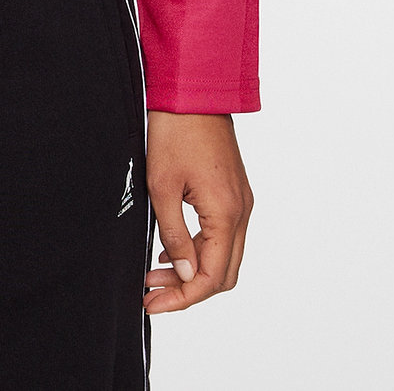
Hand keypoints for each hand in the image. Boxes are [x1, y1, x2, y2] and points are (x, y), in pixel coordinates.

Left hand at [142, 110, 252, 313]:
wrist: (192, 89)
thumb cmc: (175, 131)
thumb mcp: (161, 186)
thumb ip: (174, 235)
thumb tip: (184, 274)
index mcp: (226, 213)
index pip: (211, 276)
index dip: (183, 297)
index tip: (153, 304)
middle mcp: (241, 210)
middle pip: (223, 272)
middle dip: (188, 289)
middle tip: (152, 294)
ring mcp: (240, 200)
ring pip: (224, 255)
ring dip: (193, 270)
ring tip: (155, 275)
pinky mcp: (232, 190)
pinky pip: (222, 234)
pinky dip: (200, 249)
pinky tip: (171, 249)